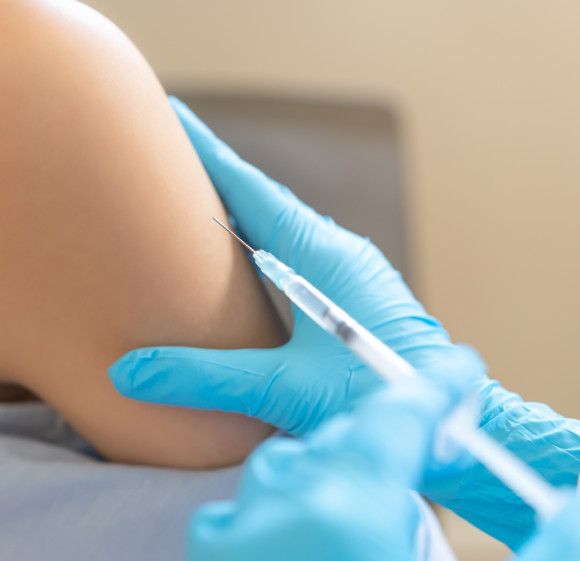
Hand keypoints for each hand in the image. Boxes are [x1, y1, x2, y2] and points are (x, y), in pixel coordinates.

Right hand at [109, 97, 451, 435]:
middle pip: (262, 200)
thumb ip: (204, 378)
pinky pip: (295, 251)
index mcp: (322, 255)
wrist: (452, 426)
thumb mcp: (283, 390)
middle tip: (166, 153)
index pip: (251, 191)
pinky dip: (258, 243)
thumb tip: (126, 372)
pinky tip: (240, 259)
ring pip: (280, 226)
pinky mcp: (353, 294)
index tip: (172, 115)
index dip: (208, 154)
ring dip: (238, 209)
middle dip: (214, 175)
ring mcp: (349, 270)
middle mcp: (338, 251)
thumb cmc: (376, 402)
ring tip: (192, 198)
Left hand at [185, 350, 579, 560]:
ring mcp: (226, 547)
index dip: (436, 387)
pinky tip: (329, 545)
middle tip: (445, 443)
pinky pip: (250, 512)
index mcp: (341, 512)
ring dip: (344, 469)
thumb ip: (564, 551)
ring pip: (289, 469)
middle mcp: (270, 515)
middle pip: (341, 438)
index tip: (461, 370)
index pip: (395, 415)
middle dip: (397, 434)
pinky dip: (296, 508)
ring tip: (393, 495)